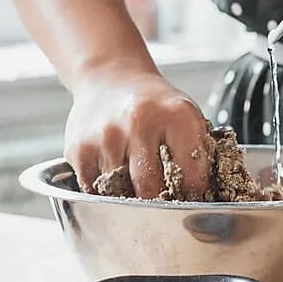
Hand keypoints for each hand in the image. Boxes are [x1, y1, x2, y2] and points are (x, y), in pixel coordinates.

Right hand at [65, 71, 209, 198]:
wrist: (111, 78)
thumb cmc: (154, 105)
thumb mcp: (186, 116)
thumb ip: (198, 152)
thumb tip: (202, 198)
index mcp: (176, 116)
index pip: (191, 176)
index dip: (192, 194)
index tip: (190, 197)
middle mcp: (140, 123)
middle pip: (151, 190)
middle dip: (158, 203)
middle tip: (161, 199)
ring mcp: (107, 136)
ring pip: (120, 194)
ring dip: (129, 196)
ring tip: (135, 181)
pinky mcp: (80, 149)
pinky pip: (95, 191)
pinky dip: (105, 192)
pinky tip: (113, 175)